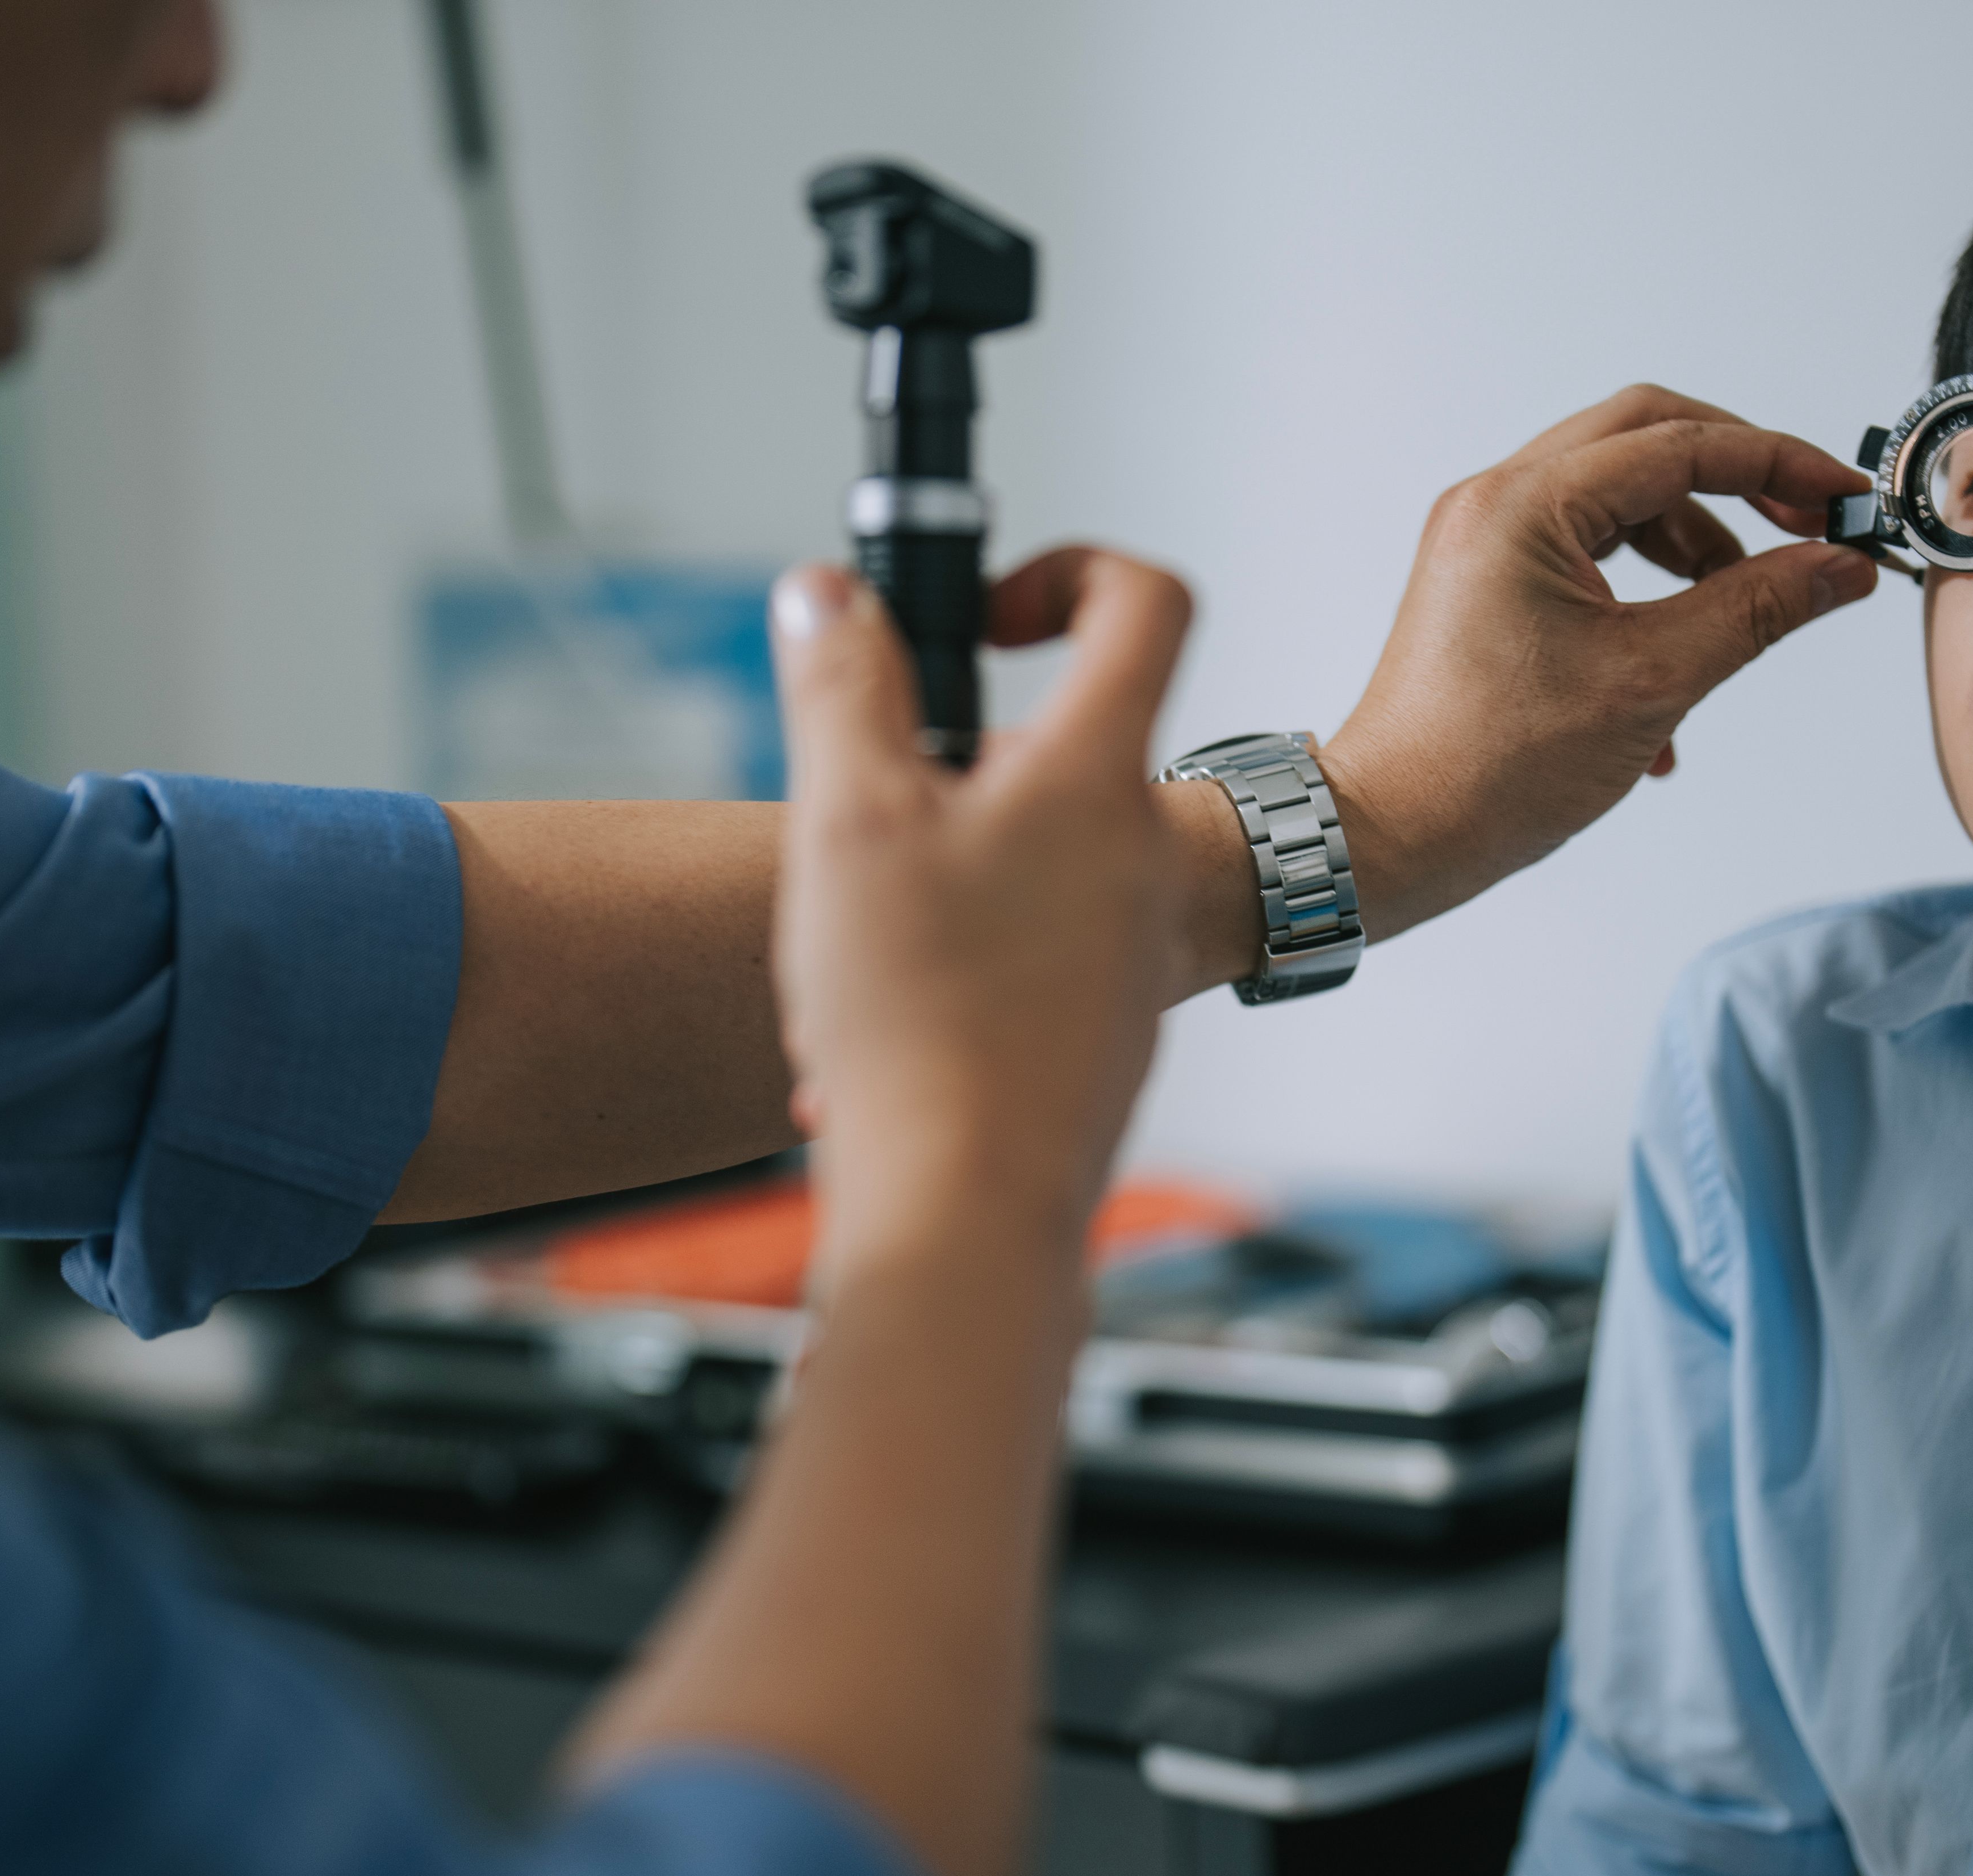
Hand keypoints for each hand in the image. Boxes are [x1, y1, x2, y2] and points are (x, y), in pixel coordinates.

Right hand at [768, 547, 1192, 1296]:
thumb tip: (829, 595)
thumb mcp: (848, 819)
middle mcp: (1139, 860)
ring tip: (862, 951)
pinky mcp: (1105, 1034)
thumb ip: (841, 686)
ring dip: (940, 883)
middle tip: (876, 821)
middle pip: (1063, 752)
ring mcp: (1131, 953)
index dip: (1070, 572)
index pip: (1144, 604)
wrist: (969, 1207)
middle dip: (956, 769)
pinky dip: (953, 976)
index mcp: (1095, 780)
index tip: (991, 617)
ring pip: (1032, 869)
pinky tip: (877, 1032)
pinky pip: (1028, 966)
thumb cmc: (921, 1021)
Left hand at [1319, 387, 1878, 938]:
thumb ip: (1756, 610)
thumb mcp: (1651, 682)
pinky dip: (1647, 594)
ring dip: (1694, 549)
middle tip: (1807, 530)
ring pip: (1621, 501)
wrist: (1392, 837)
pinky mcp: (1487, 584)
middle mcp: (1495, 503)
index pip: (1681, 443)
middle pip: (1648, 441)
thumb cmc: (1489, 771)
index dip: (1779, 466)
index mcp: (1524, 506)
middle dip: (1739, 482)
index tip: (1844, 501)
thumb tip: (1839, 567)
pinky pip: (1589, 554)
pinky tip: (1672, 681)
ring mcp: (1486, 542)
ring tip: (1739, 620)